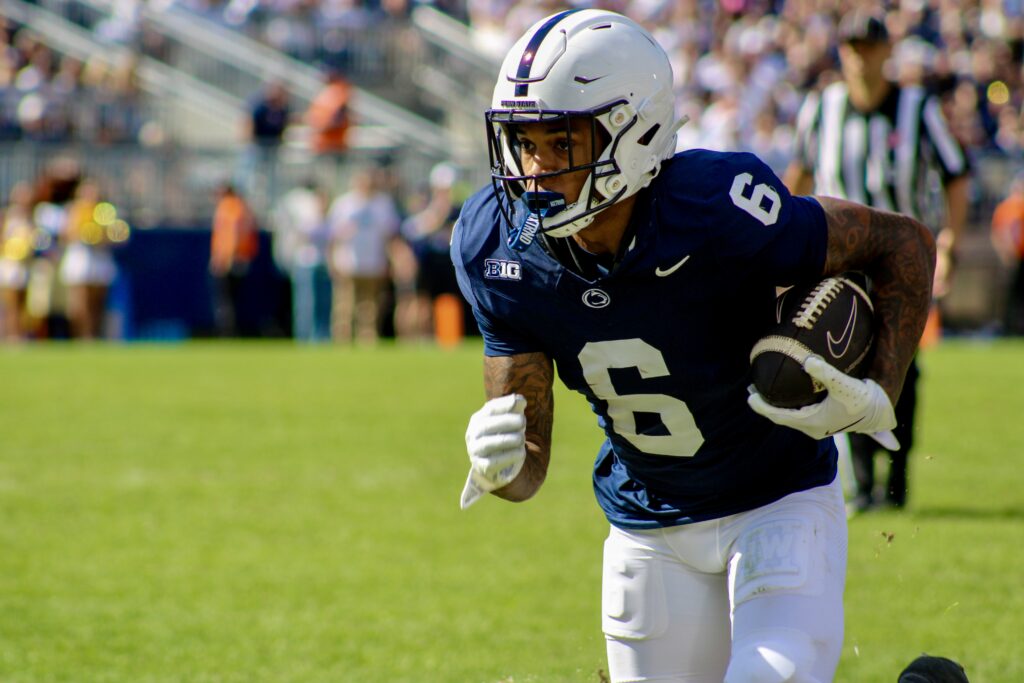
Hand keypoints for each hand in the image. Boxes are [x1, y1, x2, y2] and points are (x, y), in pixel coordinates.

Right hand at [460, 394, 527, 508]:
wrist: (497, 465)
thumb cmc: (504, 437)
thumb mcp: (510, 422)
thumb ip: (514, 410)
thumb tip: (520, 399)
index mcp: (478, 420)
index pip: (490, 409)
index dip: (505, 405)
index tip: (521, 402)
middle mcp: (473, 435)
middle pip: (487, 425)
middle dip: (508, 422)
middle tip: (523, 422)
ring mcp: (475, 451)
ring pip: (488, 444)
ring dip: (508, 439)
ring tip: (522, 439)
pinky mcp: (481, 466)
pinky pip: (493, 462)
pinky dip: (508, 457)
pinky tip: (521, 453)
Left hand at [748, 356, 897, 445]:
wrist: (883, 413)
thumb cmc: (864, 400)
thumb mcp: (845, 385)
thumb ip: (825, 372)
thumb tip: (806, 360)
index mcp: (812, 422)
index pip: (779, 416)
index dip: (762, 406)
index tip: (749, 396)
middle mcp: (812, 428)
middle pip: (781, 417)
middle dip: (766, 405)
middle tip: (750, 391)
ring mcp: (818, 426)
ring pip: (790, 417)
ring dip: (776, 407)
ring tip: (763, 393)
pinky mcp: (825, 421)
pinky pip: (800, 416)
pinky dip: (788, 408)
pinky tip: (786, 399)